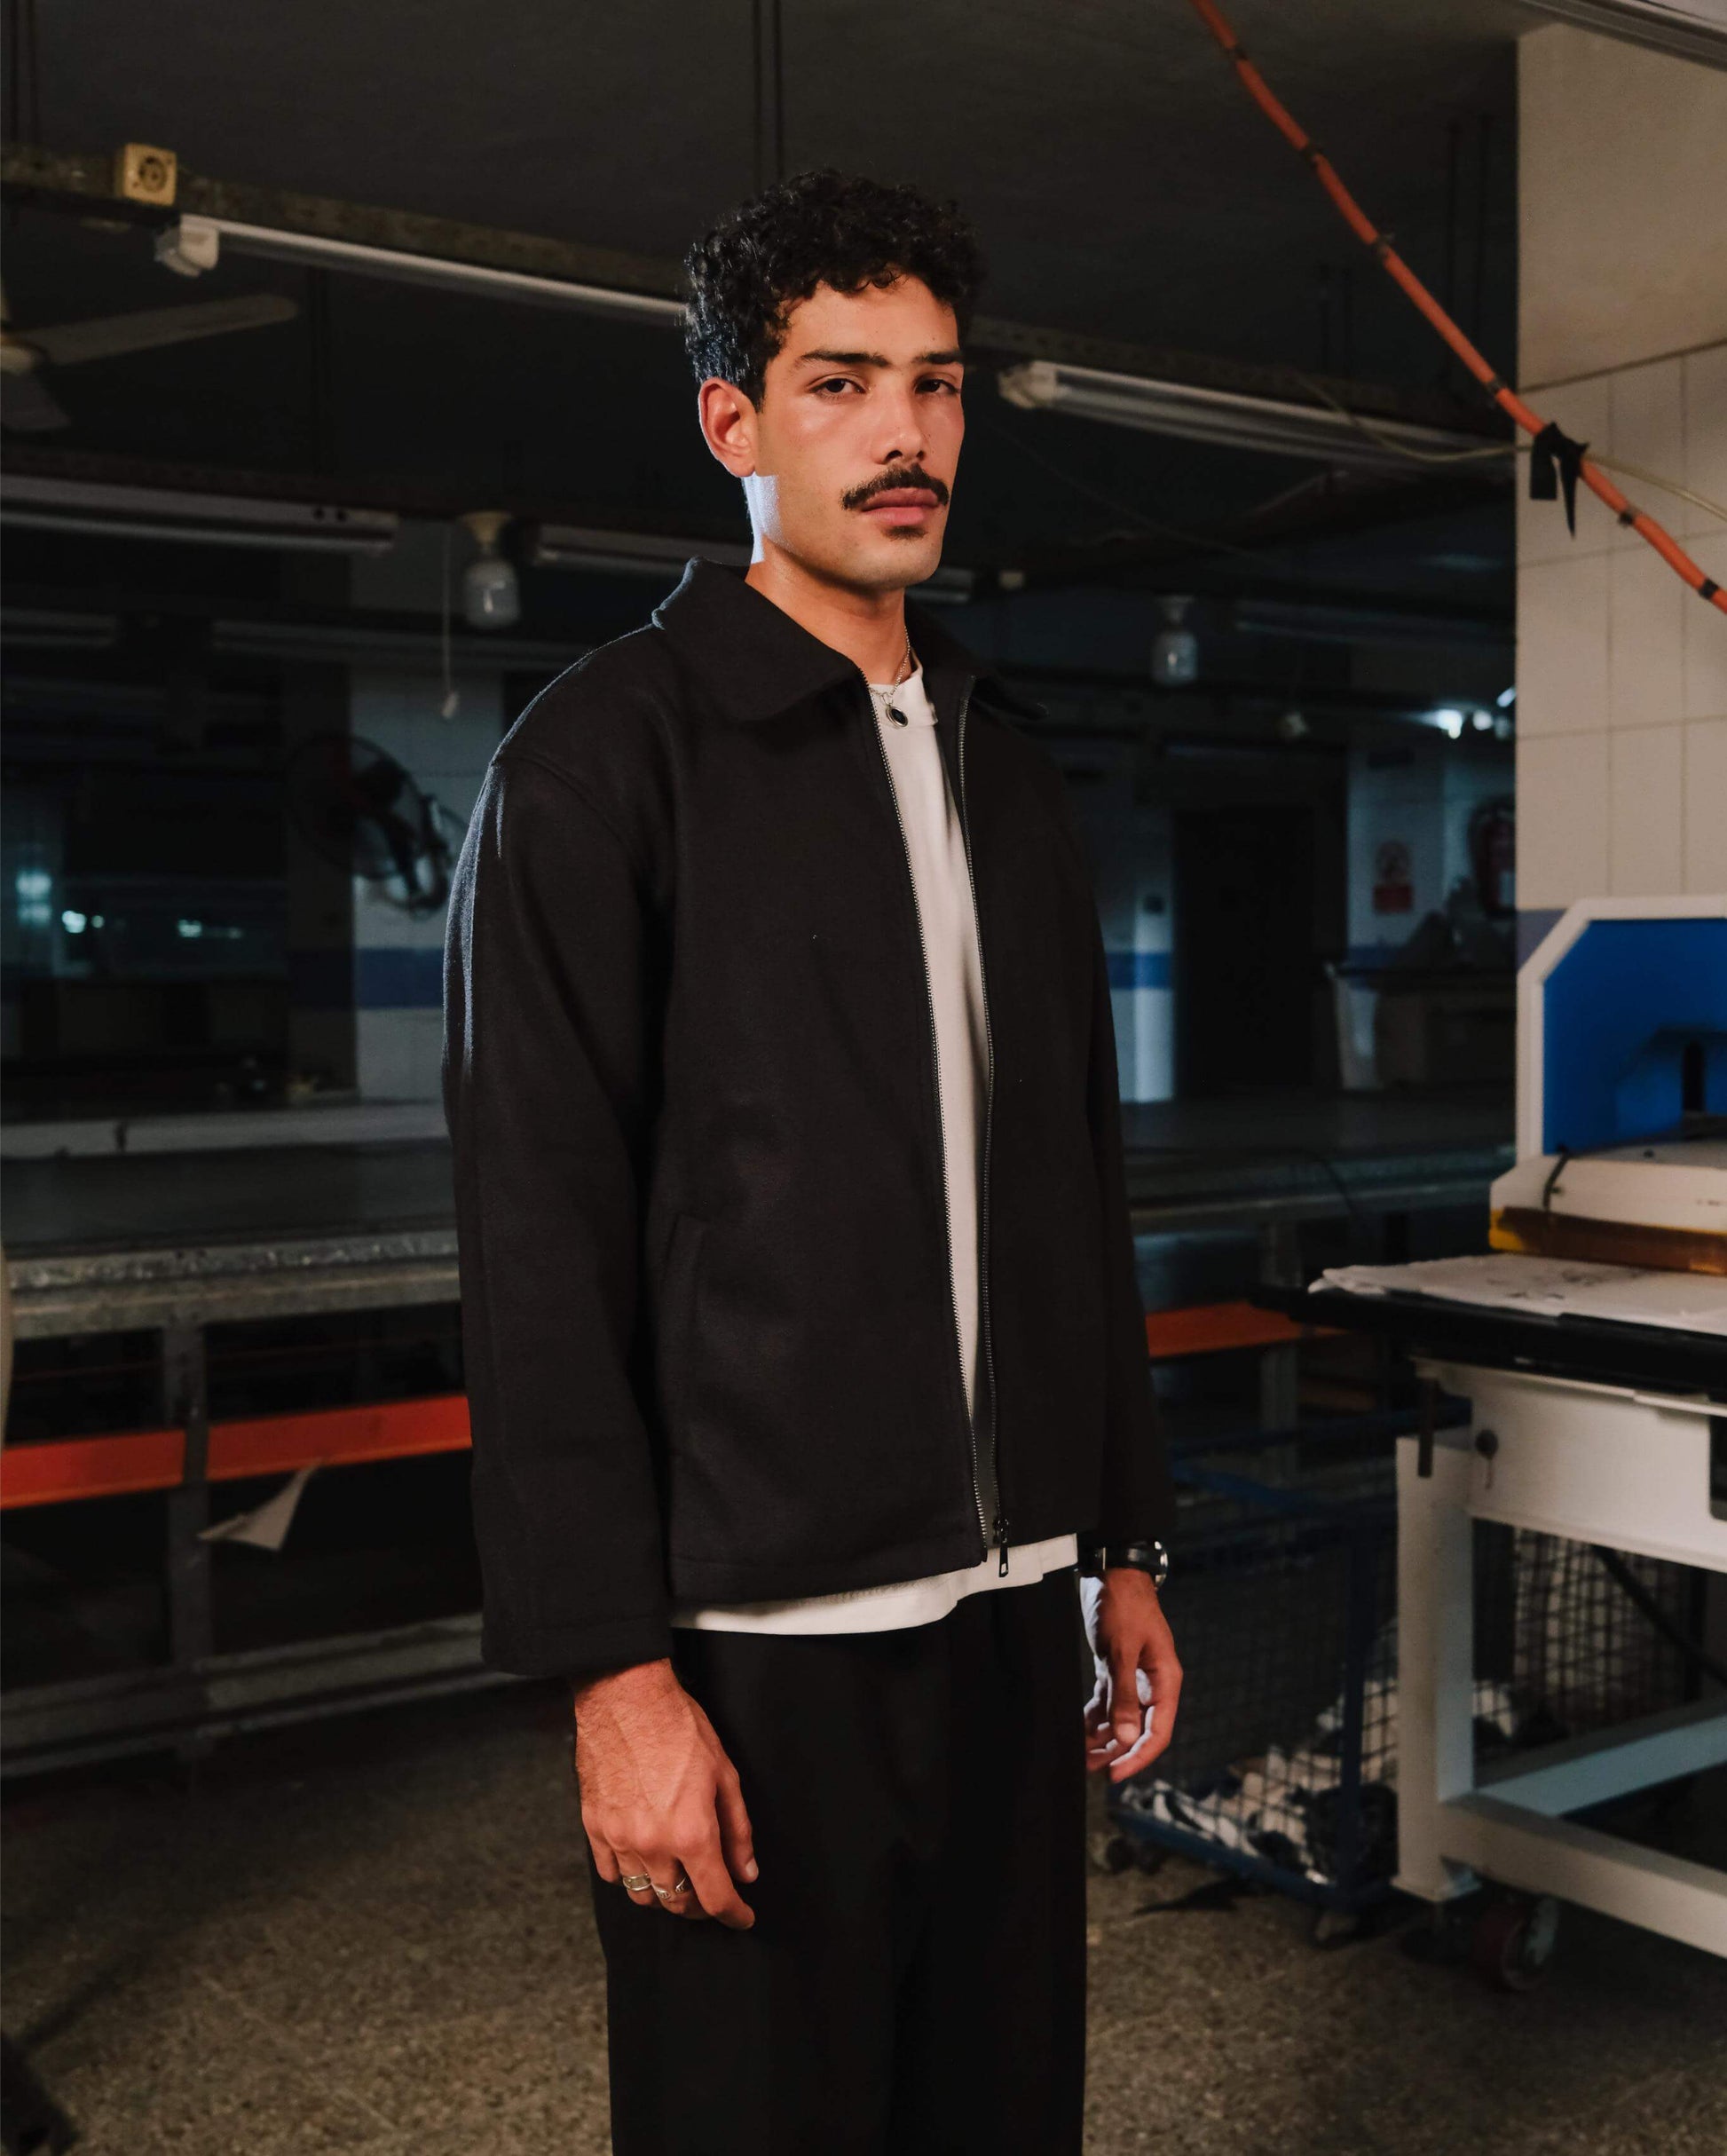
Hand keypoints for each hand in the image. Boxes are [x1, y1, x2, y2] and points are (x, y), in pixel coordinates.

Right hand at [573, 1657, 757, 1927]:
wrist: (625, 1697)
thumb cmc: (679, 1727)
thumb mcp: (725, 1773)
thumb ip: (737, 1829)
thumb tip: (746, 1871)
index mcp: (692, 1833)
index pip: (715, 1897)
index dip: (733, 1914)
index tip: (741, 1917)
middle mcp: (653, 1845)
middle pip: (677, 1903)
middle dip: (701, 1906)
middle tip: (714, 1894)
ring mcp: (619, 1839)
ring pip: (642, 1894)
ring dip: (665, 1895)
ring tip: (680, 1878)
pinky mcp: (594, 1827)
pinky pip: (611, 1873)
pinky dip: (630, 1876)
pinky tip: (644, 1859)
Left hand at [1081, 1567, 1181, 1780]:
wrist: (1112, 1571)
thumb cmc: (1123, 1606)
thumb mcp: (1122, 1650)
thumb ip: (1124, 1694)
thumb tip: (1127, 1737)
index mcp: (1165, 1681)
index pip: (1157, 1732)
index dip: (1137, 1756)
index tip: (1115, 1774)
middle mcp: (1152, 1683)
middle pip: (1138, 1729)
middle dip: (1115, 1751)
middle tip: (1089, 1769)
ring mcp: (1134, 1676)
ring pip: (1120, 1718)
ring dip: (1102, 1737)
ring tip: (1079, 1756)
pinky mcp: (1115, 1668)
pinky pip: (1108, 1701)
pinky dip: (1094, 1716)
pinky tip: (1078, 1730)